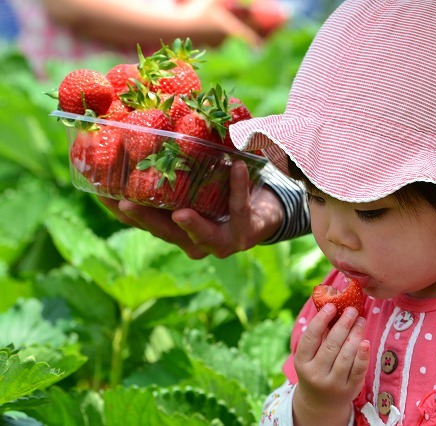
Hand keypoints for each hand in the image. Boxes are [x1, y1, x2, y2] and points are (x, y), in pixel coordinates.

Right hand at [99, 161, 283, 258]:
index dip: (117, 208)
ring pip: (200, 235)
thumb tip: (136, 118)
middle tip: (124, 203)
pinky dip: (237, 188)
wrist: (260, 215)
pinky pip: (238, 207)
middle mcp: (189, 240)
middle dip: (144, 219)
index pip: (138, 220)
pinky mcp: (243, 232)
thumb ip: (169, 161)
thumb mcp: (192, 178)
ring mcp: (216, 242)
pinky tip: (236, 167)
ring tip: (181, 213)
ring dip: (191, 224)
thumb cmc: (217, 192)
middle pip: (162, 232)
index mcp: (170, 226)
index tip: (96, 189)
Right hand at [292, 304, 369, 424]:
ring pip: (346, 356)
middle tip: (352, 310)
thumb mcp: (309, 356)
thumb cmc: (316, 369)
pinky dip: (363, 355)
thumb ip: (318, 336)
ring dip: (355, 335)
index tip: (332, 306)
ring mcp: (333, 384)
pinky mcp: (349, 390)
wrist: (321, 403)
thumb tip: (332, 306)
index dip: (321, 320)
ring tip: (360, 320)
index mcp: (302, 363)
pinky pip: (358, 370)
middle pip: (331, 345)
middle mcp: (316, 374)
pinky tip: (366, 342)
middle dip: (343, 325)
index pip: (311, 338)